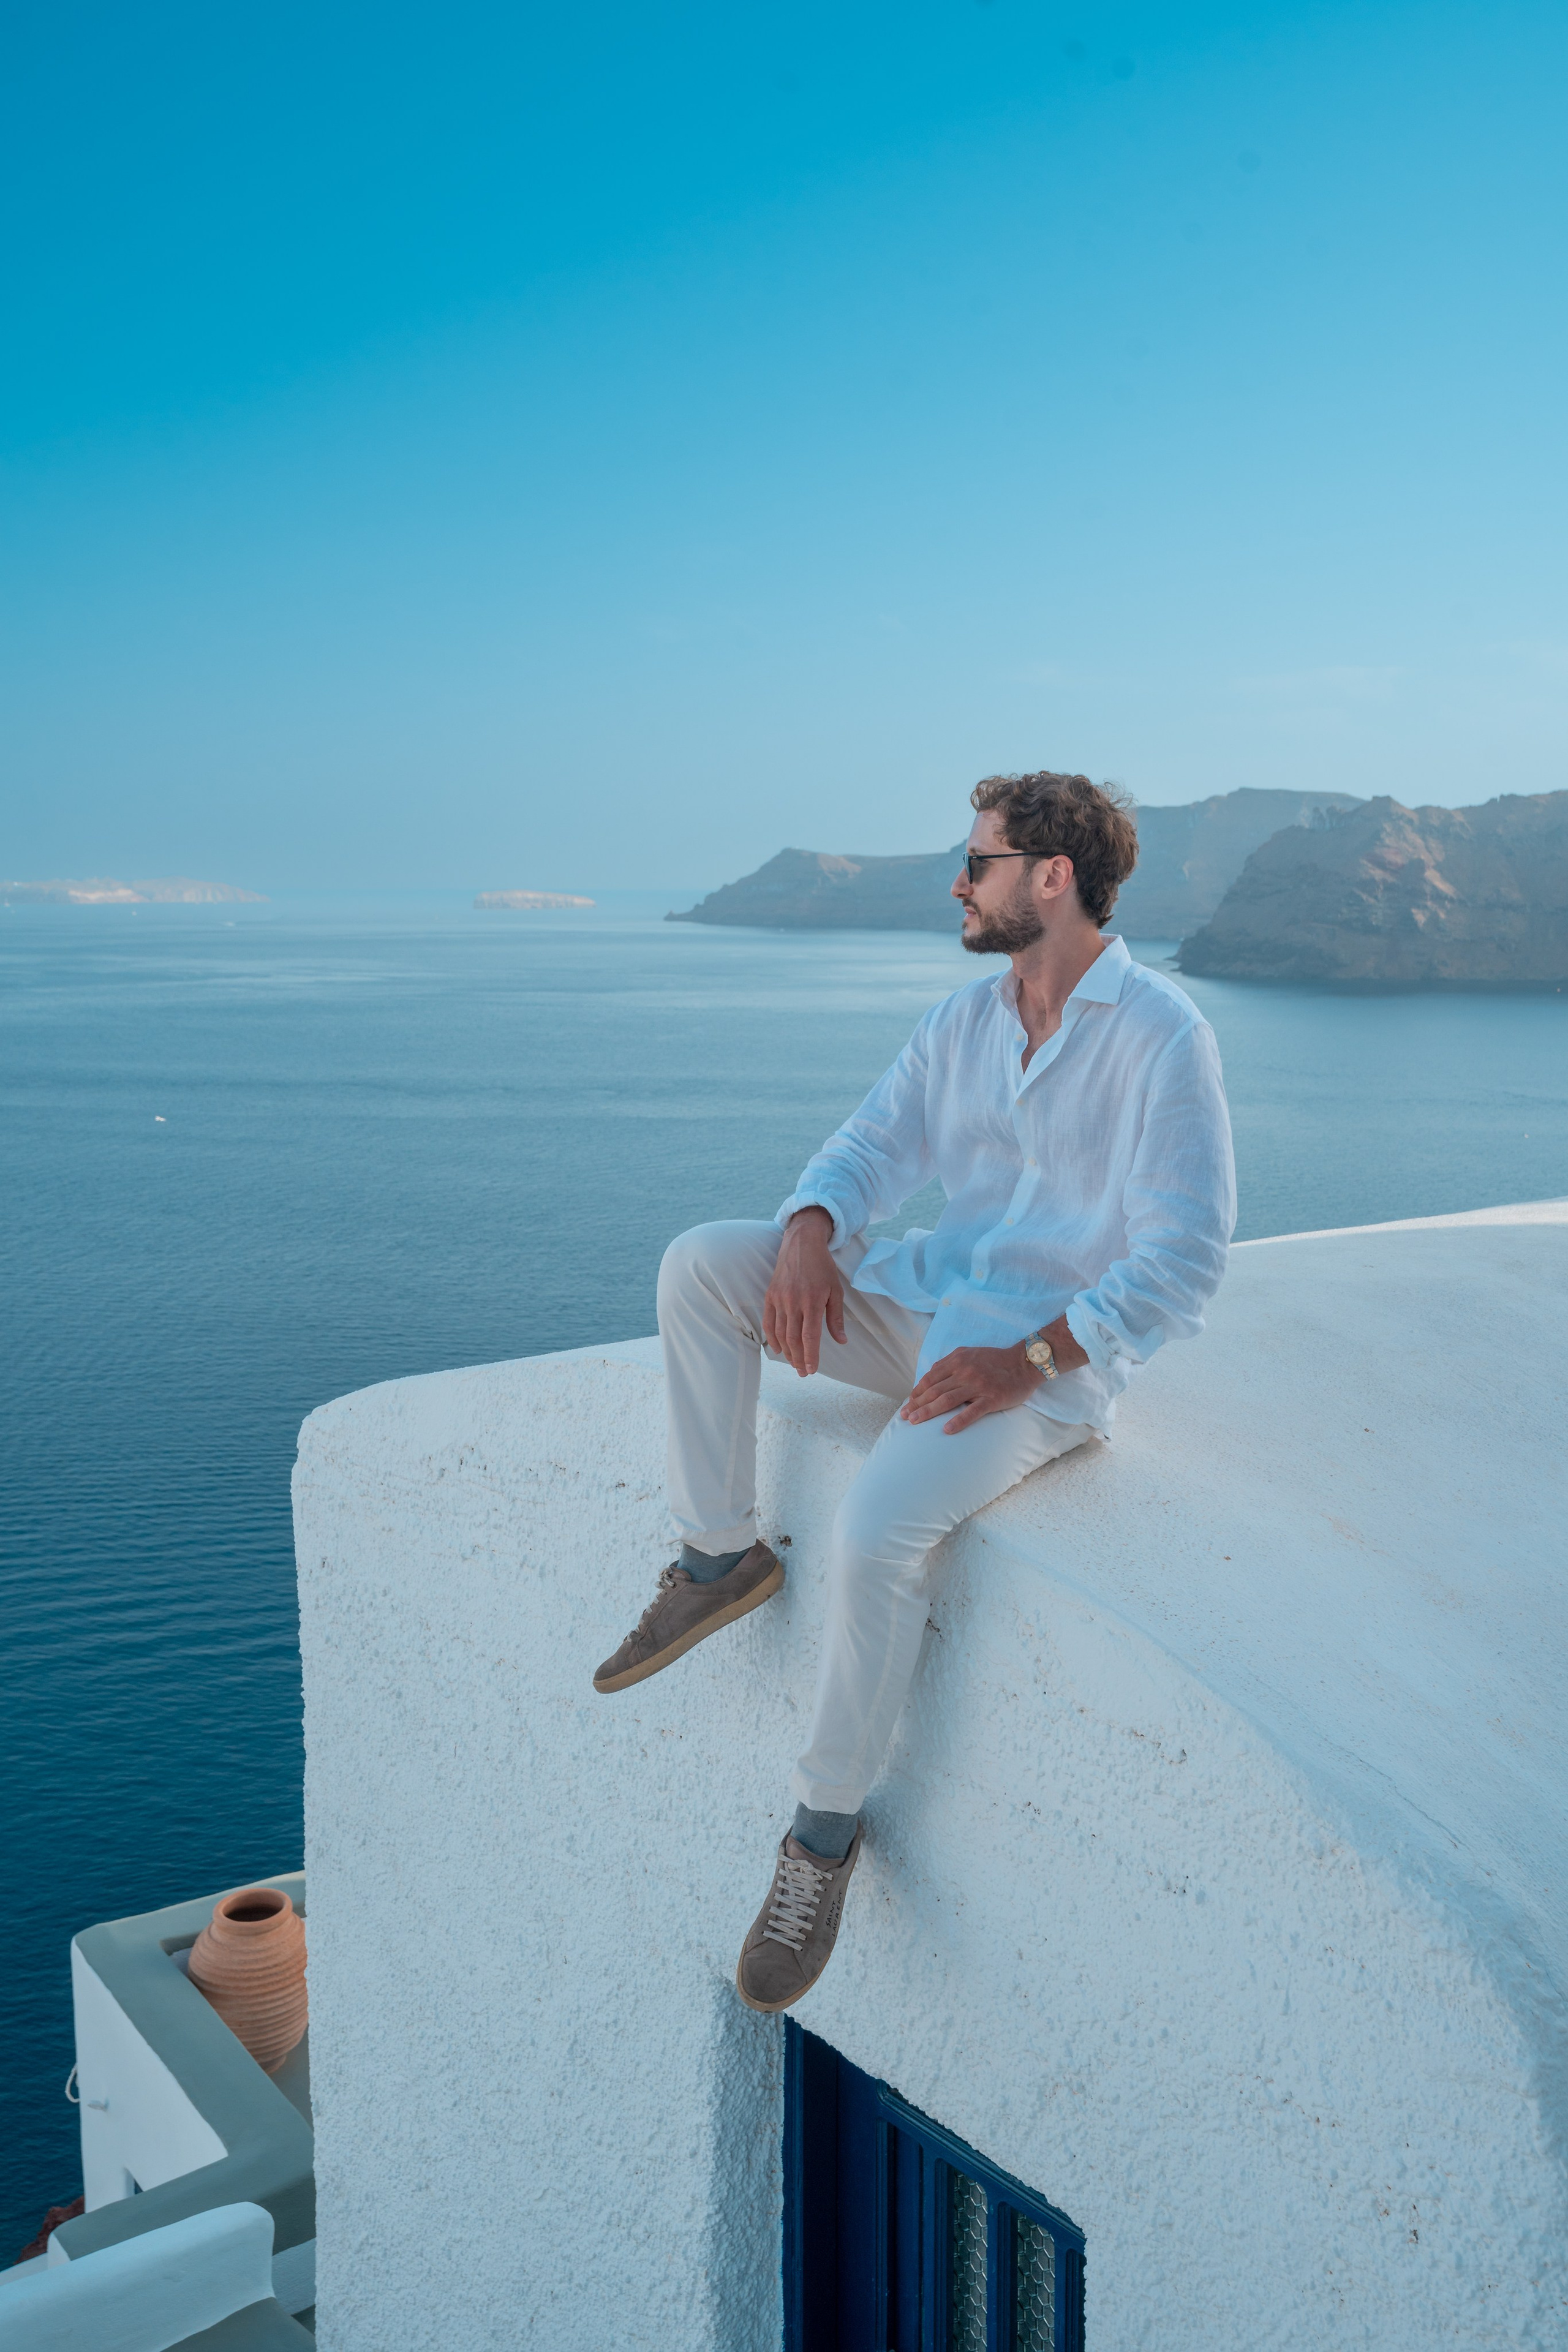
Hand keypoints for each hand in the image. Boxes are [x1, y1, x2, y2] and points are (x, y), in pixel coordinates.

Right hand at [763, 1208, 846, 1375]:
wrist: (802, 1243)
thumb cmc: (822, 1267)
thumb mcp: (835, 1290)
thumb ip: (836, 1318)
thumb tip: (841, 1341)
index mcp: (812, 1301)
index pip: (810, 1337)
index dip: (810, 1356)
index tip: (811, 1370)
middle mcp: (794, 1302)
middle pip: (793, 1339)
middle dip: (798, 1359)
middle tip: (803, 1372)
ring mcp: (779, 1299)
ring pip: (779, 1333)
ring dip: (786, 1352)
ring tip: (793, 1363)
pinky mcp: (770, 1295)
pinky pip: (768, 1322)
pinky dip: (771, 1338)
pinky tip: (777, 1348)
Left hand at [900, 1342, 1041, 1433]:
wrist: (1025, 1363)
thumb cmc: (996, 1360)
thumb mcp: (969, 1354)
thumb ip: (949, 1363)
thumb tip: (930, 1376)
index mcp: (958, 1361)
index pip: (931, 1378)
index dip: (917, 1392)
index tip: (907, 1404)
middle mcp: (965, 1372)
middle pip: (934, 1391)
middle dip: (917, 1404)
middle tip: (904, 1417)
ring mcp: (978, 1386)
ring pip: (947, 1400)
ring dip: (928, 1412)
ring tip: (915, 1422)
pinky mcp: (991, 1399)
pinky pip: (972, 1412)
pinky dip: (958, 1421)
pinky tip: (946, 1430)